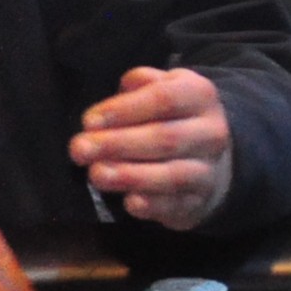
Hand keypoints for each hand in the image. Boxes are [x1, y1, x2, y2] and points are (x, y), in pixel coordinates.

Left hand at [68, 67, 234, 230]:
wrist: (211, 158)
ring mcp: (208, 169)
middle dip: (118, 144)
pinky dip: (153, 205)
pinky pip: (176, 205)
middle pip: (166, 138)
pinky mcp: (199, 201)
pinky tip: (129, 202)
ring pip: (173, 174)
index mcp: (200, 96)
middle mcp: (211, 132)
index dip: (125, 109)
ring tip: (96, 174)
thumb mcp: (164, 88)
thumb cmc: (172, 118)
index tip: (90, 120)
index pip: (166, 98)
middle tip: (79, 149)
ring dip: (131, 175)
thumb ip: (143, 84)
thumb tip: (126, 87)